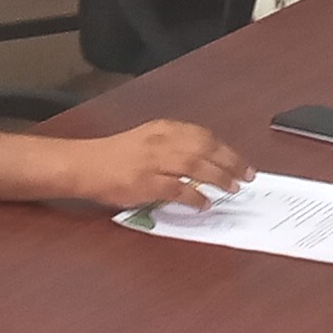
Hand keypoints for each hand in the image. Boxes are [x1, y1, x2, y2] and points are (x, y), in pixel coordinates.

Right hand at [82, 120, 249, 212]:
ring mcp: (153, 161)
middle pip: (205, 148)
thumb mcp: (149, 140)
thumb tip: (207, 162)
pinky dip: (194, 196)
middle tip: (246, 176)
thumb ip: (175, 146)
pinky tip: (204, 203)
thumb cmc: (116, 156)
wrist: (86, 165)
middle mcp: (161, 141)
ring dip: (218, 177)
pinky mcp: (145, 182)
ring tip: (232, 188)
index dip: (227, 149)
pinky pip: (177, 189)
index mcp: (164, 128)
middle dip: (230, 162)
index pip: (204, 135)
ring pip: (195, 165)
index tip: (242, 162)